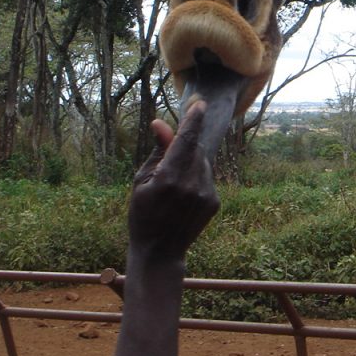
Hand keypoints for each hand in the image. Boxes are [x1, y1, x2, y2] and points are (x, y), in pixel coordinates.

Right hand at [128, 101, 220, 259]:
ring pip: (203, 163)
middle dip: (186, 145)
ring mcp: (206, 194)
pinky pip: (207, 178)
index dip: (193, 120)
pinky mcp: (214, 202)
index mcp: (168, 178)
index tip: (199, 103)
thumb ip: (157, 151)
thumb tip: (161, 123)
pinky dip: (197, 177)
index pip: (185, 140)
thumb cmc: (142, 214)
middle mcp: (191, 184)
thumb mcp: (141, 182)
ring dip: (190, 162)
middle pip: (195, 149)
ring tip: (173, 184)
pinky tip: (183, 196)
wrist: (160, 252)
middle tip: (171, 154)